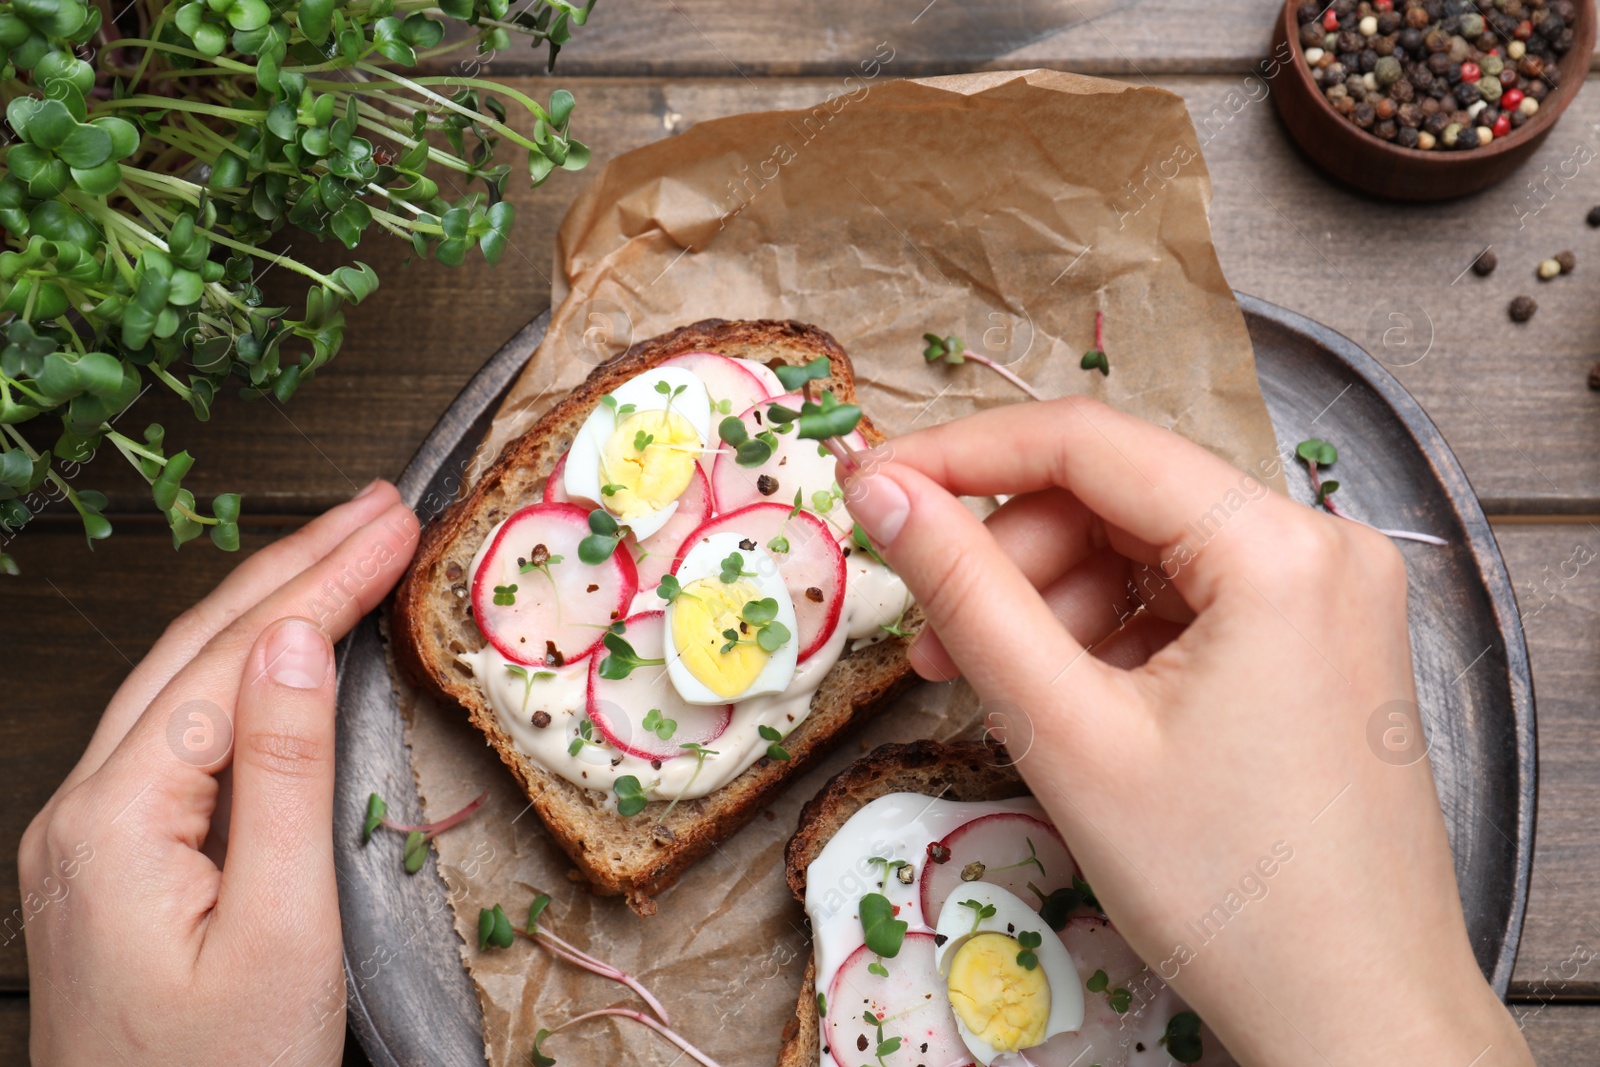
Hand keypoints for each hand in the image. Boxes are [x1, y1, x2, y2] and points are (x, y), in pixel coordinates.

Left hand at [20, 482, 418, 1065]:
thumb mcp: (283, 931)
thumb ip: (282, 775)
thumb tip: (294, 643)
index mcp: (119, 817)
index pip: (238, 659)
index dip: (325, 580)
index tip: (398, 521)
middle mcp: (84, 808)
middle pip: (197, 648)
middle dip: (295, 564)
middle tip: (380, 509)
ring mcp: (88, 834)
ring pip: (183, 681)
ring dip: (268, 606)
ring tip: (345, 551)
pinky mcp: (112, 860)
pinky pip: (179, 733)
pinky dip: (242, 670)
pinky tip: (284, 650)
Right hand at [840, 399, 1530, 1066]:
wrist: (1352, 1016)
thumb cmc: (1225, 887)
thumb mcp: (1067, 731)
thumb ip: (965, 591)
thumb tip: (881, 489)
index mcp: (1279, 546)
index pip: (1090, 443)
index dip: (962, 454)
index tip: (872, 486)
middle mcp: (1320, 544)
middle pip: (1116, 498)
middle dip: (1008, 559)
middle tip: (934, 640)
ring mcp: (1326, 594)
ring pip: (1142, 550)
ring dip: (1050, 603)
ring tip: (992, 688)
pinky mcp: (1316, 642)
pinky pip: (1183, 600)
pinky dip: (1106, 636)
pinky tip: (1066, 701)